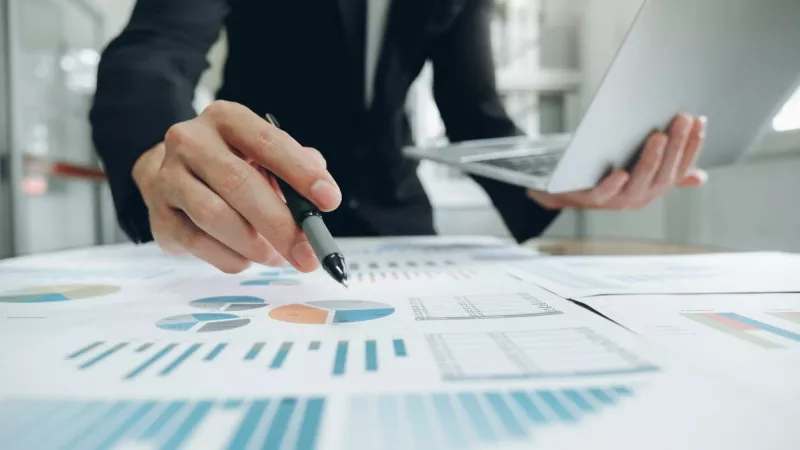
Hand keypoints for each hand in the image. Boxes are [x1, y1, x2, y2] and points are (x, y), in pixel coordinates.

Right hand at [132, 100, 340, 273]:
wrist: (167, 174)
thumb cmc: (230, 165)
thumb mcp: (264, 155)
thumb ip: (295, 169)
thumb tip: (320, 200)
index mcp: (226, 119)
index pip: (268, 142)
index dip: (301, 172)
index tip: (329, 200)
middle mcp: (191, 141)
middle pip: (239, 184)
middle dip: (281, 224)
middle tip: (308, 253)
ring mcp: (169, 178)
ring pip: (215, 216)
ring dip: (255, 244)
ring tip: (277, 256)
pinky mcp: (159, 216)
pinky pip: (199, 243)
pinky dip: (231, 257)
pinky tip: (247, 258)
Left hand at [526, 113, 707, 209]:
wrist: (569, 189)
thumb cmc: (607, 176)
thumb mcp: (639, 172)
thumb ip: (665, 171)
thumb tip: (699, 178)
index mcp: (655, 186)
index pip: (681, 166)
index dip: (693, 145)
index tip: (699, 120)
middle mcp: (641, 195)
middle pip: (664, 172)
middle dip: (676, 146)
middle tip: (682, 119)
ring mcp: (618, 199)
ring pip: (639, 182)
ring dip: (650, 159)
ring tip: (658, 137)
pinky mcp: (593, 199)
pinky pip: (605, 194)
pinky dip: (614, 184)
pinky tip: (621, 172)